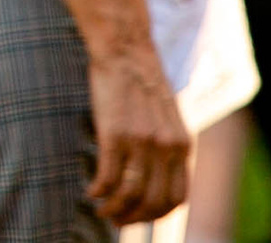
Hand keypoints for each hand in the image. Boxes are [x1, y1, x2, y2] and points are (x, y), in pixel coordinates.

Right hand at [84, 41, 190, 225]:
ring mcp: (141, 142)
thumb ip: (166, 144)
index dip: (157, 214)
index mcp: (181, 145)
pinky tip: (89, 191)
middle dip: (134, 217)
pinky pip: (108, 176)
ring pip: (130, 194)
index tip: (139, 216)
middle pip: (154, 201)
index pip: (176, 197)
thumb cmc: (140, 80)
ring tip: (101, 209)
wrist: (124, 49)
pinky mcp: (114, 134)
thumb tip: (155, 172)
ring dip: (114, 209)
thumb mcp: (166, 116)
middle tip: (116, 220)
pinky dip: (98, 191)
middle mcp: (166, 147)